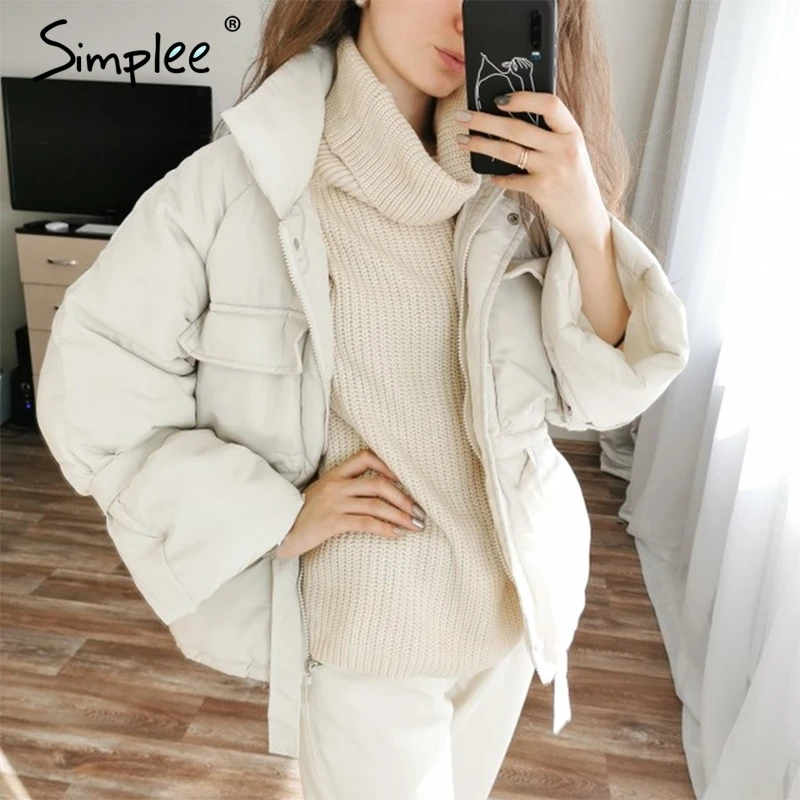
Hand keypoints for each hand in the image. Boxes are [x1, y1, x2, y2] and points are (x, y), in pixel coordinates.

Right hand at [275, 449, 426, 558]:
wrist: (277, 531)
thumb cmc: (302, 515)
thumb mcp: (323, 494)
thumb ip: (345, 489)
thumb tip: (380, 494)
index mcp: (335, 474)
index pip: (366, 457)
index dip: (389, 466)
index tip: (407, 481)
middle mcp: (336, 485)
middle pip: (378, 483)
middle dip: (404, 498)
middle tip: (420, 512)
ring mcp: (333, 502)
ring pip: (376, 504)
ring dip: (400, 516)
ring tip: (415, 526)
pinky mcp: (331, 522)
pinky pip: (365, 522)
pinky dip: (384, 528)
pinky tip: (395, 535)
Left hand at [455, 91, 609, 243]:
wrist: (585, 216)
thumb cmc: (573, 179)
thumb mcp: (571, 150)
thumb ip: (551, 134)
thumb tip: (512, 117)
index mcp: (572, 132)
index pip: (549, 104)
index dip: (523, 98)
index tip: (498, 99)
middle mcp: (563, 148)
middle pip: (517, 128)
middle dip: (485, 121)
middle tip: (463, 117)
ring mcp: (552, 169)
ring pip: (508, 151)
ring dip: (481, 144)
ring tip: (462, 140)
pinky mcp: (541, 189)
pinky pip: (510, 179)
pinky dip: (498, 177)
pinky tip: (491, 176)